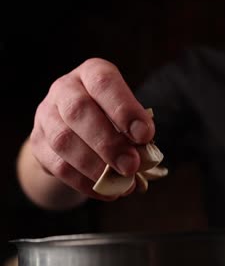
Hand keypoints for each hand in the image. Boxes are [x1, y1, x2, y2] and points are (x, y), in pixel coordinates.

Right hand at [29, 58, 154, 200]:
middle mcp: (64, 88)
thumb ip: (135, 134)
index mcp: (91, 73)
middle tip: (131, 165)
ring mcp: (46, 115)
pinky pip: (57, 166)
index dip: (124, 108)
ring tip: (121, 184)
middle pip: (78, 110)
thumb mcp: (125, 117)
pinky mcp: (38, 143)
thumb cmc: (110, 119)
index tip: (145, 135)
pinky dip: (84, 182)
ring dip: (95, 166)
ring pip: (63, 140)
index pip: (103, 82)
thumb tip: (143, 159)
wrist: (77, 132)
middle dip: (108, 142)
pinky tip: (106, 192)